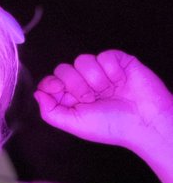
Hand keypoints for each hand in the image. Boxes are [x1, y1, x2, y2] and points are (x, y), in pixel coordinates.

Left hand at [34, 50, 172, 151]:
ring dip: (95, 79)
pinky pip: (104, 55)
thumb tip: (37, 93)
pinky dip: (111, 71)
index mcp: (72, 99)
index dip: (51, 84)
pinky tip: (120, 82)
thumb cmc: (112, 126)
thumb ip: (51, 112)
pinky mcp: (118, 61)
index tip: (59, 91)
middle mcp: (85, 83)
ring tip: (108, 91)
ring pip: (82, 60)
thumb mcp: (74, 124)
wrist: (144, 121)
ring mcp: (101, 71)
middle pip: (63, 69)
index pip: (51, 82)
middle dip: (75, 84)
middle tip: (91, 98)